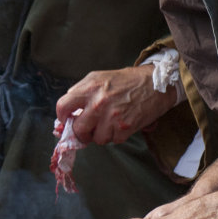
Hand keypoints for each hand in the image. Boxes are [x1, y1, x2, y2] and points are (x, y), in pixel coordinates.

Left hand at [55, 66, 177, 146]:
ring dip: (101, 134)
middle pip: (78, 129)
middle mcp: (98, 103)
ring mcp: (112, 116)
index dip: (62, 117)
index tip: (66, 121)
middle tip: (89, 128)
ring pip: (96, 138)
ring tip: (109, 123)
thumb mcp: (98, 78)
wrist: (155, 83)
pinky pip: (113, 141)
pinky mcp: (125, 127)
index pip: (63, 106)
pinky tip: (121, 124)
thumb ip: (80, 92)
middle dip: (82, 131)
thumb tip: (67, 111)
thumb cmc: (125, 80)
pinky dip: (116, 136)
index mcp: (89, 88)